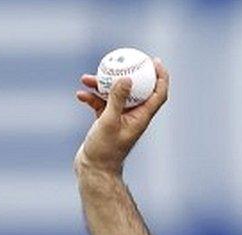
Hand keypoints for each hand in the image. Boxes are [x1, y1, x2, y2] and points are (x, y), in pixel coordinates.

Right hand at [74, 58, 169, 174]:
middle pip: (137, 90)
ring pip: (115, 95)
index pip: (158, 94)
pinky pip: (101, 103)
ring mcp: (120, 118)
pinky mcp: (106, 121)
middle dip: (131, 73)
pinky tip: (80, 94)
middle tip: (126, 58)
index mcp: (141, 117)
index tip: (156, 61)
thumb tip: (127, 79)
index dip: (161, 77)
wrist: (94, 170)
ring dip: (103, 85)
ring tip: (87, 77)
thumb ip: (117, 100)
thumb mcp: (109, 122)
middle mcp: (133, 117)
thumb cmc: (104, 150)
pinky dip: (92, 98)